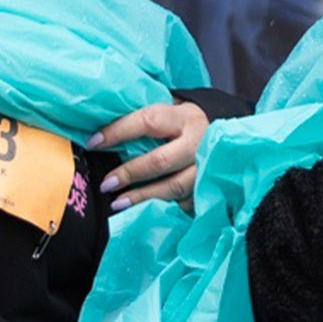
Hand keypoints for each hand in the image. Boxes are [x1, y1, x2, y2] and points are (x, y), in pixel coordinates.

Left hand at [89, 101, 208, 210]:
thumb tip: (102, 125)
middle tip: (107, 183)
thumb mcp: (171, 110)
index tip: (94, 142)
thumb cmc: (186, 123)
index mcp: (184, 117)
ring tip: (118, 203)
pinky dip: (163, 209)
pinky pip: (184, 203)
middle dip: (130, 172)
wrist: (228, 136)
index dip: (119, 131)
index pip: (148, 121)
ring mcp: (206, 167)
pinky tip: (145, 212)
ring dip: (142, 196)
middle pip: (161, 160)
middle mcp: (198, 142)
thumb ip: (146, 117)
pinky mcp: (209, 188)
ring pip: (173, 187)